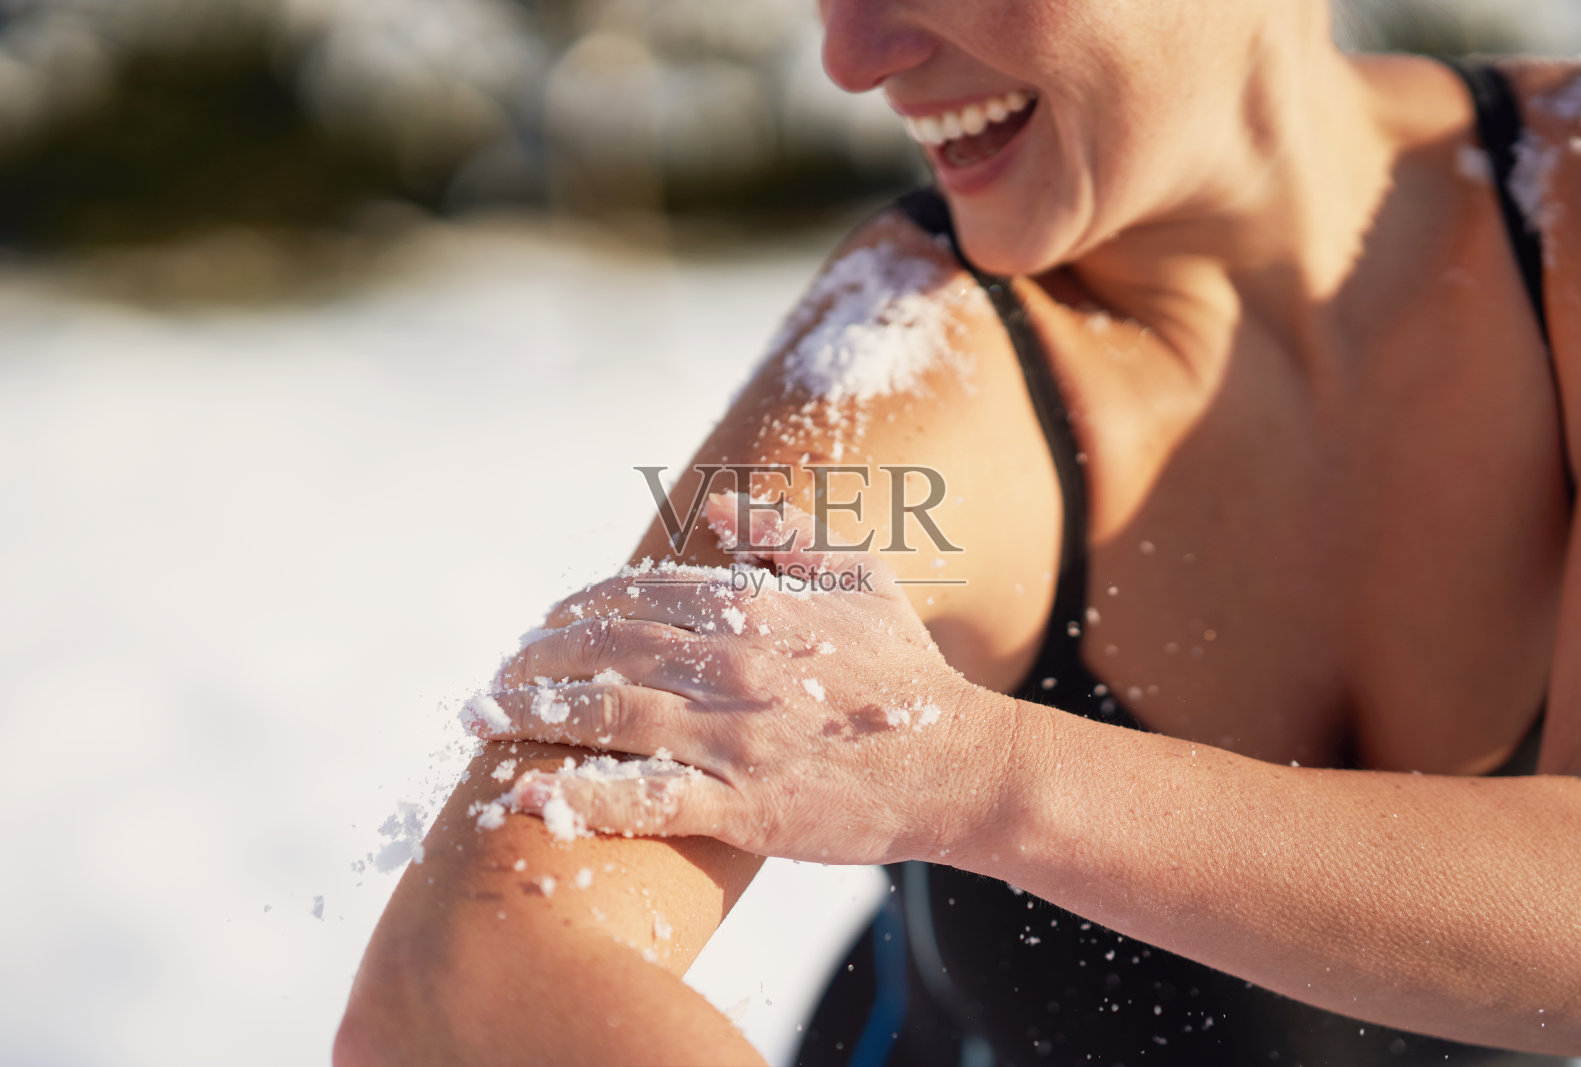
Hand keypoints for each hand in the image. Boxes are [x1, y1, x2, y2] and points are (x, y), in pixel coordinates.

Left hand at [465, 492, 1018, 865]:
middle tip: (497, 677)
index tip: (544, 627)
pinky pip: (645, 800)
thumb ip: (788, 533)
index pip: (639, 593)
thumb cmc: (908, 672)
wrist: (963, 767)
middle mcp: (736, 665)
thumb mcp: (861, 577)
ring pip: (608, 716)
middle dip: (535, 660)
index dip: (577, 607)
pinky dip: (581, 797)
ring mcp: (736, 738)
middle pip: (605, 649)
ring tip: (484, 717)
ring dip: (532, 713)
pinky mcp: (742, 807)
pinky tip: (528, 793)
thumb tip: (722, 501)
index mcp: (759, 607)